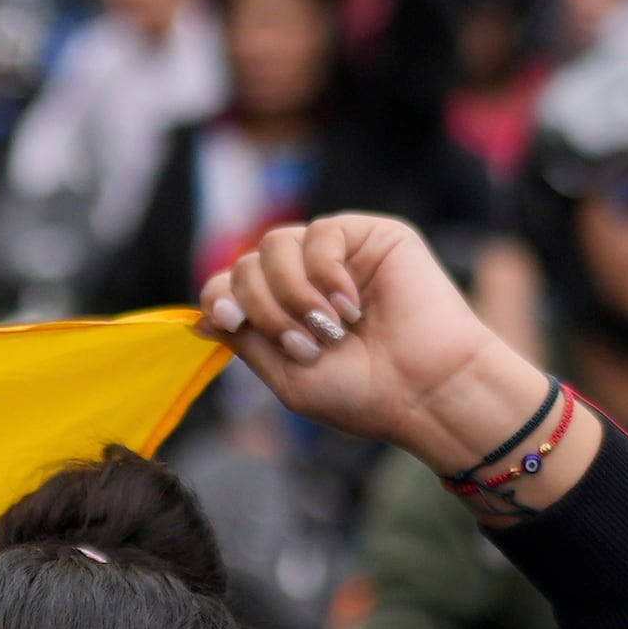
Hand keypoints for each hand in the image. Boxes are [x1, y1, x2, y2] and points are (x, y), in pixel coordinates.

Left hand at [201, 216, 541, 474]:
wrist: (427, 392)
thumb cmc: (366, 394)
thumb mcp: (288, 377)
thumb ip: (247, 341)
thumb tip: (200, 315)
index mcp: (286, 311)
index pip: (231, 285)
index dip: (219, 296)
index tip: (226, 319)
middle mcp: (307, 277)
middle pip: (246, 264)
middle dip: (265, 308)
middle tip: (305, 346)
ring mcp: (338, 254)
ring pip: (274, 244)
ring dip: (293, 295)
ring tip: (330, 331)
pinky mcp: (371, 235)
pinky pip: (320, 233)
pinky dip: (325, 274)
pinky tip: (351, 307)